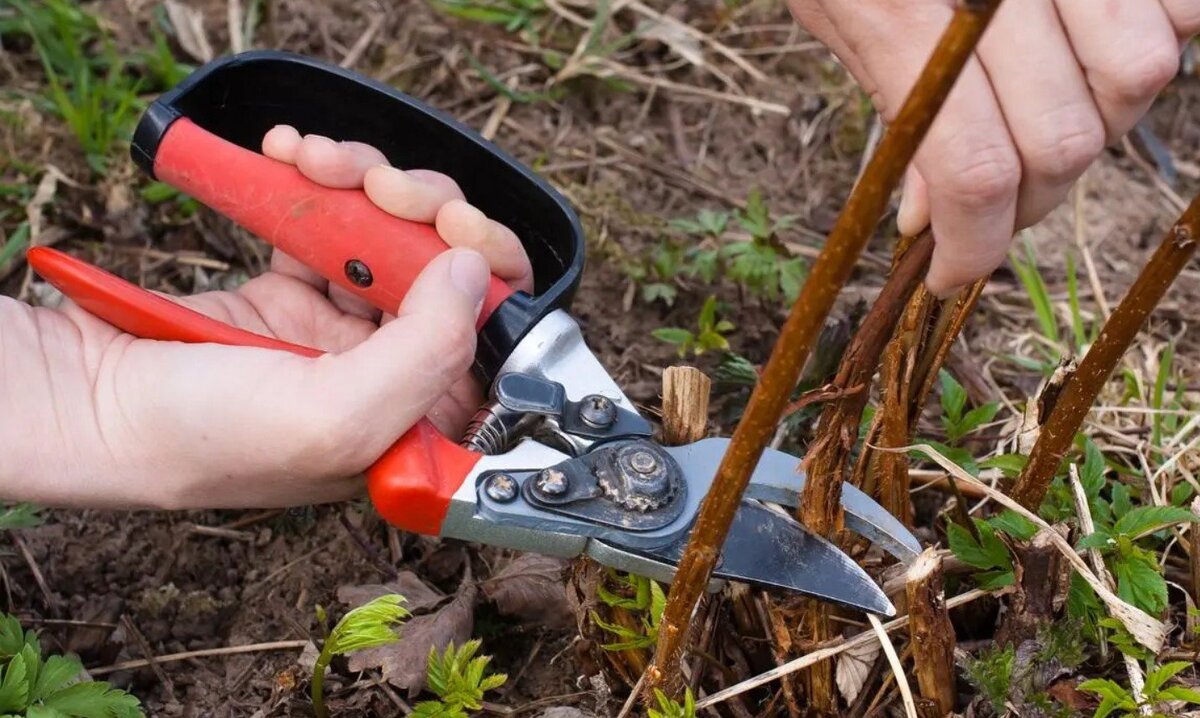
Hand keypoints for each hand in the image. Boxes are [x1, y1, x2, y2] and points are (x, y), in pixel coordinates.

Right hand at [0, 126, 530, 509]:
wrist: (85, 399)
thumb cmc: (202, 437)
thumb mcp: (335, 419)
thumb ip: (426, 352)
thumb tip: (474, 271)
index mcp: (416, 421)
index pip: (492, 340)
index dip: (490, 275)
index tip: (457, 229)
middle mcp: (388, 374)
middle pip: (450, 272)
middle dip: (425, 212)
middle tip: (386, 188)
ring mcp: (340, 328)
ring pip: (393, 233)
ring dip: (368, 183)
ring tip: (321, 161)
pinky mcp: (293, 288)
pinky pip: (330, 220)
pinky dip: (318, 181)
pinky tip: (292, 155)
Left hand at [787, 0, 1196, 293]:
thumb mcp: (839, 13)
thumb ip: (902, 116)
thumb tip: (940, 221)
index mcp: (908, 9)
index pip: (977, 168)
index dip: (976, 246)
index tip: (954, 275)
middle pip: (1069, 137)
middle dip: (1026, 199)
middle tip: (987, 202)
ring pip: (1145, 73)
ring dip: (1095, 120)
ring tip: (1039, 109)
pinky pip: (1186, 9)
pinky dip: (1155, 39)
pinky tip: (1086, 47)